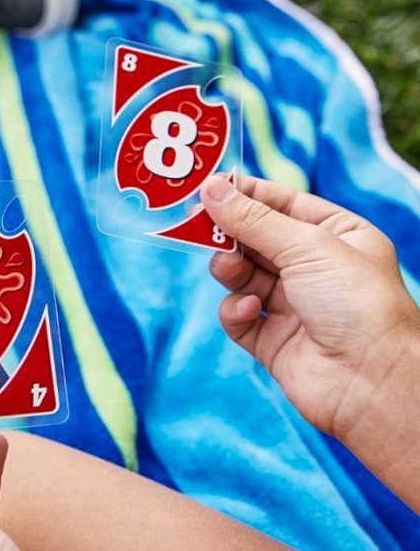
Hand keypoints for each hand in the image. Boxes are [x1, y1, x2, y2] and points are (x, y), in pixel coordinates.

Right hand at [202, 175, 419, 439]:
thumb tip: (212, 190)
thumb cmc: (357, 304)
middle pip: (255, 239)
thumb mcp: (306, 246)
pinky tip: (250, 310)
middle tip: (198, 225)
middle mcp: (314, 269)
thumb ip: (254, 219)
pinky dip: (237, 310)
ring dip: (230, 270)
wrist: (372, 381)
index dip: (246, 195)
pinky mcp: (272, 339)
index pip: (282, 204)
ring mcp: (292, 305)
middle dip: (230, 234)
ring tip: (228, 269)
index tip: (208, 188)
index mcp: (337, 237)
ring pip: (241, 276)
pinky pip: (238, 316)